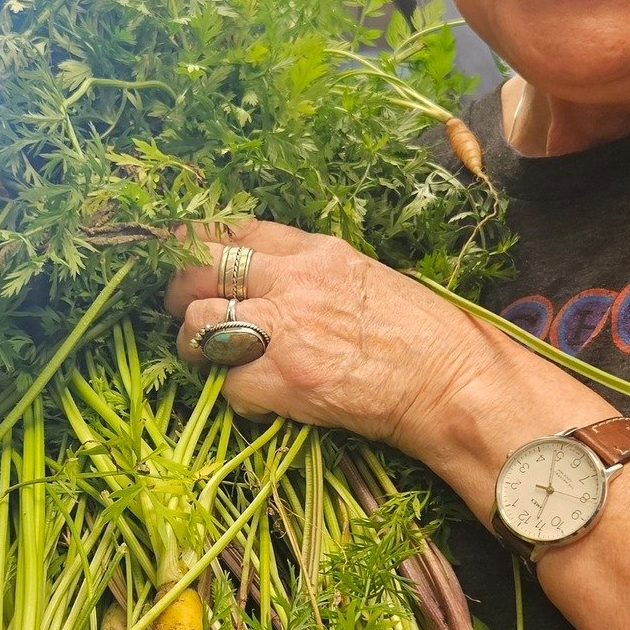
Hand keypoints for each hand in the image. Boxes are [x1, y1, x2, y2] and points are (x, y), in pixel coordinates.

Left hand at [164, 219, 577, 467]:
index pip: (229, 229)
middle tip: (184, 311)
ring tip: (213, 360)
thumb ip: (309, 270)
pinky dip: (236, 397)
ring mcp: (285, 331)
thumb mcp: (363, 277)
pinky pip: (229, 387)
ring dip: (195, 346)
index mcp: (313, 250)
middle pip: (195, 269)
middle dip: (177, 291)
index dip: (191, 242)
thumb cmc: (420, 333)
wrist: (452, 382)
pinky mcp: (285, 381)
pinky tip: (261, 400)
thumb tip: (265, 277)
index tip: (177, 256)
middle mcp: (291, 281)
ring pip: (196, 326)